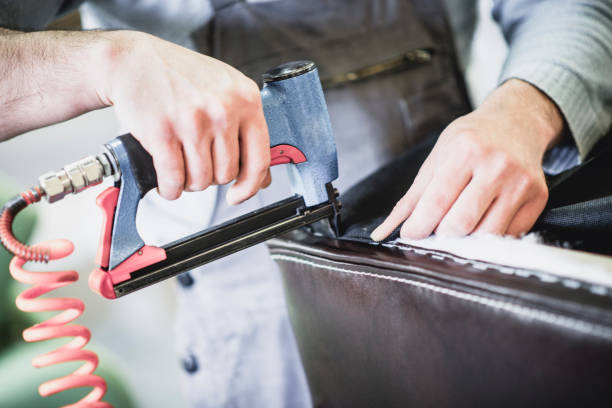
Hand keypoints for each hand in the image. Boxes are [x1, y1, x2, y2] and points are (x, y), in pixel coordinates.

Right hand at [96, 31, 270, 201]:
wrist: (134, 60)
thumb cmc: (181, 76)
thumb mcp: (225, 92)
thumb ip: (245, 130)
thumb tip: (261, 178)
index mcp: (246, 99)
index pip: (260, 158)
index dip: (250, 185)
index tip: (238, 194)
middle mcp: (223, 109)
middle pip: (226, 174)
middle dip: (210, 177)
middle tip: (196, 163)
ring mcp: (193, 120)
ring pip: (201, 180)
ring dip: (188, 183)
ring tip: (180, 165)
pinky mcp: (163, 132)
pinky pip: (174, 179)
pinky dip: (169, 188)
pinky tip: (166, 180)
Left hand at [371, 79, 563, 240]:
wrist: (517, 122)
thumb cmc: (471, 140)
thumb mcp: (437, 157)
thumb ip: (411, 198)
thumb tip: (383, 231)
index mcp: (465, 151)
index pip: (436, 202)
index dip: (419, 227)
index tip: (410, 235)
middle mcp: (497, 166)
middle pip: (460, 224)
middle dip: (441, 235)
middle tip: (435, 229)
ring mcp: (521, 183)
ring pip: (485, 235)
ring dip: (465, 240)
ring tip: (457, 225)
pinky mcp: (538, 198)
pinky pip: (508, 235)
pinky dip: (489, 237)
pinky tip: (482, 221)